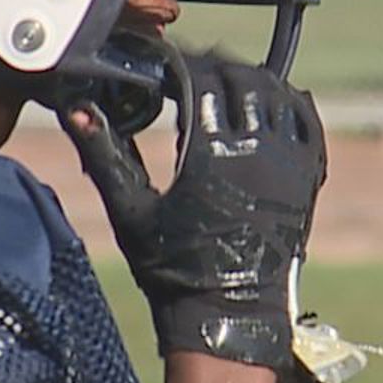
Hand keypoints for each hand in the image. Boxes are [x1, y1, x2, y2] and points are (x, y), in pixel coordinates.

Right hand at [60, 51, 325, 367]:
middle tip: (191, 70)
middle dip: (216, 66)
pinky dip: (289, 102)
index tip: (164, 65)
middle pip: (243, 78)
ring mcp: (288, 163)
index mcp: (211, 154)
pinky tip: (269, 101)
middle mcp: (257, 151)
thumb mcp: (130, 211)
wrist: (228, 318)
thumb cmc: (173, 271)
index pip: (202, 79)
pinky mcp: (308, 178)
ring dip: (251, 80)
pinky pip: (308, 121)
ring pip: (278, 94)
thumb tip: (74, 110)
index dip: (181, 64)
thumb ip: (103, 154)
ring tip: (225, 83)